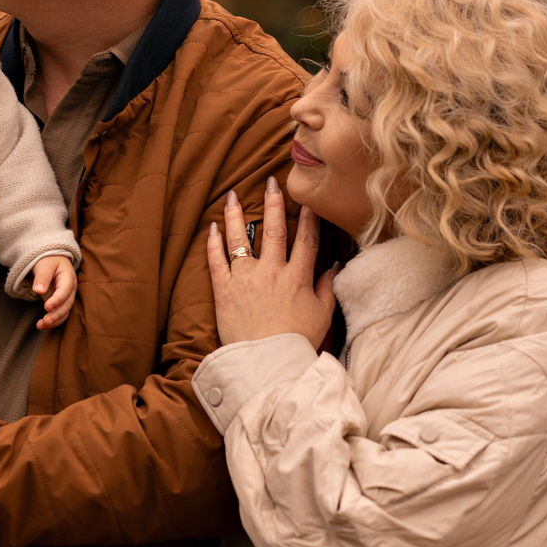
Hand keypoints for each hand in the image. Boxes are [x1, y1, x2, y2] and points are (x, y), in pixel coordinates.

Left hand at [29, 255, 76, 329]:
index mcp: (68, 277)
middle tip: (45, 321)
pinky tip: (42, 325)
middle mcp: (70, 289)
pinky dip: (52, 321)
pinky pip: (59, 314)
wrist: (51, 259)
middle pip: (67, 304)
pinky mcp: (60, 302)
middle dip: (57, 314)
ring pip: (64, 312)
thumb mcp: (44, 264)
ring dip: (54, 321)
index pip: (65, 291)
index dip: (57, 300)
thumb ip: (42, 276)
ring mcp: (65, 297)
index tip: (47, 307)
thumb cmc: (48, 260)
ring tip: (41, 326)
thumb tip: (38, 290)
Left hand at [205, 176, 335, 348]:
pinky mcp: (224, 291)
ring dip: (235, 215)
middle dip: (274, 203)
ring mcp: (246, 279)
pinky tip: (212, 227)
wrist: (267, 364)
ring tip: (232, 195)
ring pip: (240, 238)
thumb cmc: (296, 342)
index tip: (309, 200)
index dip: (309, 218)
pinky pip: (216, 260)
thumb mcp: (322, 316)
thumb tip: (334, 268)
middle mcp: (272, 272)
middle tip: (272, 181)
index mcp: (298, 277)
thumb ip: (327, 289)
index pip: (306, 240)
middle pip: (275, 230)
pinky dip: (213, 242)